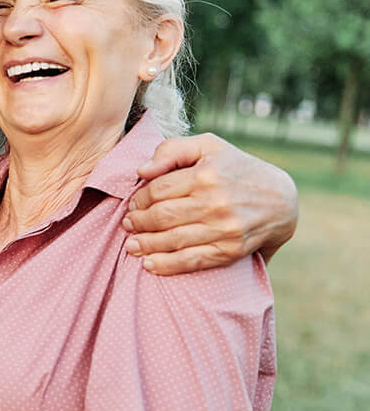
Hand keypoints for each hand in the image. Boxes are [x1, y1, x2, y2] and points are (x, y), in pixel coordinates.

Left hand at [121, 133, 298, 274]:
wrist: (283, 198)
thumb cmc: (236, 167)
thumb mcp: (208, 145)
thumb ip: (172, 150)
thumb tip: (142, 170)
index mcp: (206, 174)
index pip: (159, 189)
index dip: (139, 199)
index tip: (132, 204)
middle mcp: (215, 202)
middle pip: (162, 216)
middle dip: (138, 223)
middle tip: (127, 225)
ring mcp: (224, 229)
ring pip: (174, 240)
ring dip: (146, 245)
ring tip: (131, 246)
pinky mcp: (231, 251)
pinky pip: (193, 261)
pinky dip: (168, 265)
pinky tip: (149, 265)